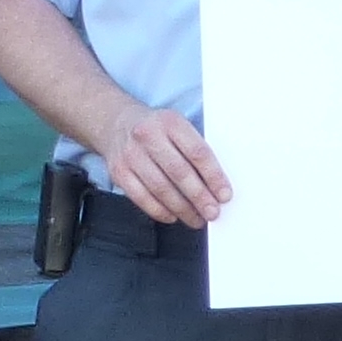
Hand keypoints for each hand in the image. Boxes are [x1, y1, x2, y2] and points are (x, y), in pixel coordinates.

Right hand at [99, 101, 230, 228]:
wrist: (116, 123)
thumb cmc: (156, 129)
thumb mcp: (177, 126)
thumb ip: (195, 150)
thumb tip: (216, 185)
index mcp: (170, 122)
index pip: (198, 152)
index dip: (214, 177)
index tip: (224, 195)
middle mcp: (148, 136)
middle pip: (179, 172)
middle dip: (199, 197)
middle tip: (212, 212)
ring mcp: (130, 155)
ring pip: (160, 188)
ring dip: (182, 208)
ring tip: (196, 218)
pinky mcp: (118, 172)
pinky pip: (141, 198)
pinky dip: (160, 211)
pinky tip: (173, 216)